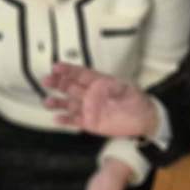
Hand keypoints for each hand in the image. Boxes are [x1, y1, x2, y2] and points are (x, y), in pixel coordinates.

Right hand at [42, 63, 156, 138]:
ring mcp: (89, 109)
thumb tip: (105, 86)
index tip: (56, 67)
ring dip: (58, 102)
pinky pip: (75, 121)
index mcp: (99, 82)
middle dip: (58, 83)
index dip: (68, 70)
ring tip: (47, 101)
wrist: (143, 120)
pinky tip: (57, 118)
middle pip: (70, 87)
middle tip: (46, 80)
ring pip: (69, 104)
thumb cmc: (137, 100)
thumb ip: (117, 87)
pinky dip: (65, 120)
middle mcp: (90, 94)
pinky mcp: (90, 123)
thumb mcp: (130, 89)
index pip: (80, 74)